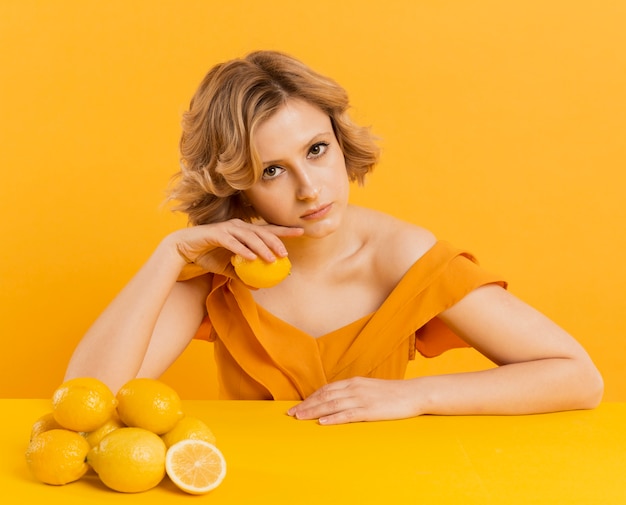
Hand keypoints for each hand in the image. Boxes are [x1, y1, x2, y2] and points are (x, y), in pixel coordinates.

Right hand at [168, 219, 303, 276]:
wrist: (183, 249)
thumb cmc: (207, 256)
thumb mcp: (227, 268)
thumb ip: (242, 275)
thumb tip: (258, 287)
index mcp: (244, 231)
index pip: (268, 230)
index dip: (285, 230)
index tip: (301, 232)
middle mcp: (238, 226)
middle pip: (262, 232)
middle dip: (276, 241)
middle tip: (285, 255)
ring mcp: (227, 228)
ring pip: (249, 237)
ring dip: (261, 248)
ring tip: (271, 259)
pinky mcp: (216, 233)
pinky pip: (232, 242)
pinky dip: (242, 250)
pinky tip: (250, 259)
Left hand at [287, 377, 421, 424]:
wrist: (414, 393)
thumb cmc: (393, 393)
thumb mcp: (369, 388)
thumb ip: (354, 392)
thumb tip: (339, 400)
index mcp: (354, 382)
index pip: (326, 389)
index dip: (310, 398)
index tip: (298, 406)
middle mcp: (354, 388)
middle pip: (325, 396)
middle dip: (307, 405)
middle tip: (291, 414)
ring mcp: (362, 399)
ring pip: (332, 405)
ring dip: (314, 411)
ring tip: (300, 418)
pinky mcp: (370, 410)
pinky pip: (348, 414)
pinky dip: (333, 418)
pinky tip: (323, 422)